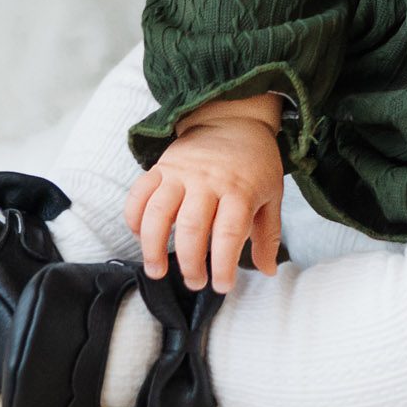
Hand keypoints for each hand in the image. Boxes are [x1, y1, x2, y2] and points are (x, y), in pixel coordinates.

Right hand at [124, 101, 283, 292]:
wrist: (233, 119)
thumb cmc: (255, 163)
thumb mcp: (272, 195)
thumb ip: (268, 234)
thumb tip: (267, 271)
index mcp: (240, 189)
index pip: (228, 233)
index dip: (223, 265)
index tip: (222, 287)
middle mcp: (208, 181)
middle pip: (192, 228)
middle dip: (190, 264)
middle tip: (195, 282)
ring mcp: (181, 172)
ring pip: (159, 213)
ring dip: (153, 247)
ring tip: (157, 270)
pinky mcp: (161, 167)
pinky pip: (139, 193)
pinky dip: (134, 217)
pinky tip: (139, 236)